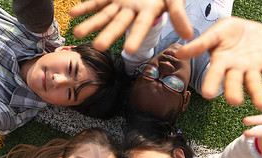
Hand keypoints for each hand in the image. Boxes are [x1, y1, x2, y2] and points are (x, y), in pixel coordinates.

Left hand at [70, 0, 191, 53]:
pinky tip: (72, 15)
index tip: (128, 49)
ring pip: (103, 16)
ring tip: (77, 34)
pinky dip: (85, 7)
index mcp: (148, 13)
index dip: (136, 37)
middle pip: (118, 25)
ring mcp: (120, 4)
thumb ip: (179, 15)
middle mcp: (132, 11)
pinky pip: (97, 2)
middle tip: (98, 47)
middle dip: (108, 35)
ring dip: (91, 24)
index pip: (141, 27)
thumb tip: (189, 36)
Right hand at [174, 17, 261, 108]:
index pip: (214, 75)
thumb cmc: (226, 32)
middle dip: (234, 92)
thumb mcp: (213, 34)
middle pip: (234, 84)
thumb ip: (199, 45)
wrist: (244, 27)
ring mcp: (251, 68)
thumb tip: (179, 53)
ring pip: (255, 84)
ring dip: (259, 95)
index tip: (208, 95)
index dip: (211, 84)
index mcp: (220, 63)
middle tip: (235, 102)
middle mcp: (235, 70)